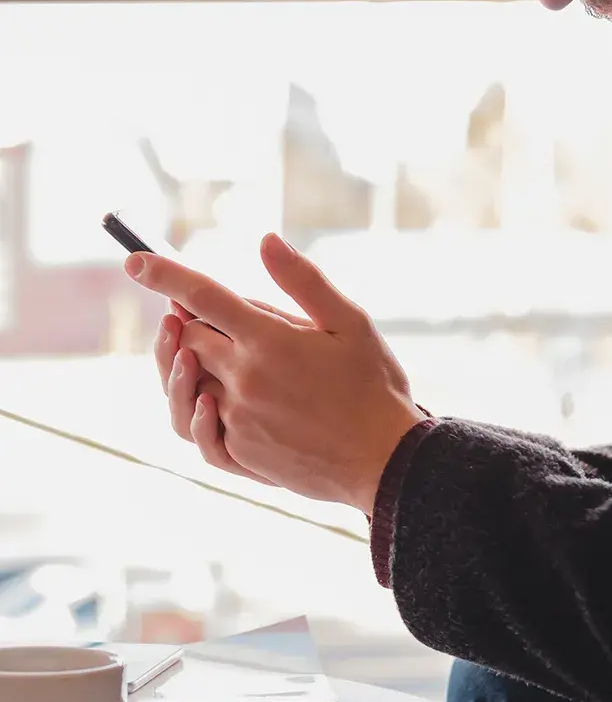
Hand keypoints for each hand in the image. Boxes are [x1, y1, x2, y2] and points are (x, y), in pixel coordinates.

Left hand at [131, 234, 425, 513]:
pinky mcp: (239, 453)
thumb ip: (303, 281)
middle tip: (199, 313)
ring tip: (199, 354)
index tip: (135, 261)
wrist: (384, 460)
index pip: (202, 297)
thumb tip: (265, 241)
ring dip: (187, 364)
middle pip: (188, 339)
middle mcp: (243, 379)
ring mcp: (237, 419)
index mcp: (268, 341)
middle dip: (186, 321)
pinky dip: (197, 410)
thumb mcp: (350, 323)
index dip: (165, 275)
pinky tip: (212, 400)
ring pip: (187, 383)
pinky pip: (198, 429)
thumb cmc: (373, 386)